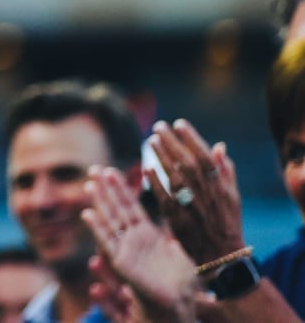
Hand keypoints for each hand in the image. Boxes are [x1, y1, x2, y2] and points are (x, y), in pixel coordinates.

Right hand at [83, 166, 199, 322]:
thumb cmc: (185, 283)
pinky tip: (87, 214)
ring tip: (89, 185)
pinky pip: (108, 241)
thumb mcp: (183, 252)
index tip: (112, 171)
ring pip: (110, 220)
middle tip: (95, 169)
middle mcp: (135, 239)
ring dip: (100, 203)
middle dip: (107, 189)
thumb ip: (176, 233)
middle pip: (117, 208)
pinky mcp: (122, 263)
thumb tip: (177, 214)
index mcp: (149, 235)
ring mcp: (127, 249)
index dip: (122, 189)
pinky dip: (97, 228)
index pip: (132, 206)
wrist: (180, 304)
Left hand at [147, 119, 245, 265]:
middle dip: (173, 143)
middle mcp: (206, 195)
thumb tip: (219, 145)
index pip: (205, 157)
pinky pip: (163, 197)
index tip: (179, 123)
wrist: (221, 254)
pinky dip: (154, 183)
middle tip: (159, 126)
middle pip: (188, 163)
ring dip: (162, 158)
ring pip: (175, 177)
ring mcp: (191, 207)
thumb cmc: (227, 221)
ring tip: (151, 140)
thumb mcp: (232, 196)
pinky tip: (145, 169)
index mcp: (220, 187)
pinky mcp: (177, 219)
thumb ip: (225, 170)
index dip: (192, 139)